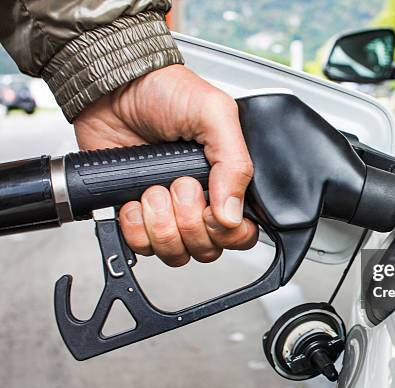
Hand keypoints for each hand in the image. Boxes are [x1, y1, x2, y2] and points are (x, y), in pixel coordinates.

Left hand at [73, 65, 257, 266]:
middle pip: (206, 249)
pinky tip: (134, 199)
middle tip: (180, 185)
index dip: (229, 234)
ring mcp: (167, 211)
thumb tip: (233, 215)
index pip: (240, 233)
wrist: (113, 88)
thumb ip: (234, 163)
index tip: (213, 212)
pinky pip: (140, 246)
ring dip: (161, 224)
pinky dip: (135, 226)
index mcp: (226, 181)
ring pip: (174, 252)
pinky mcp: (136, 214)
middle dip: (189, 220)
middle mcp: (200, 202)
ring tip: (154, 190)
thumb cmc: (165, 92)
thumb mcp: (214, 114)